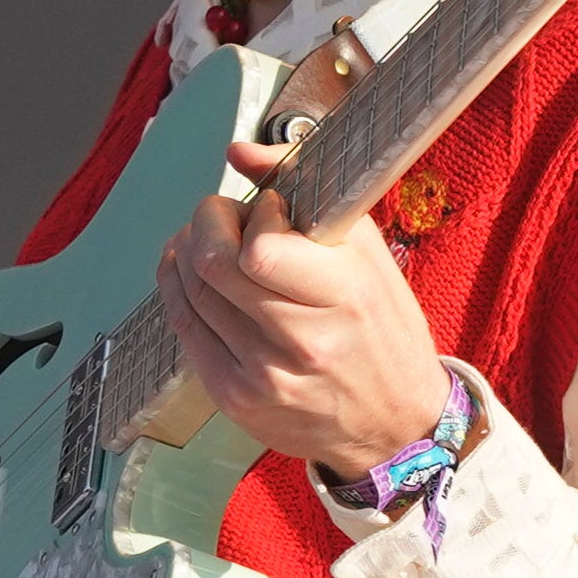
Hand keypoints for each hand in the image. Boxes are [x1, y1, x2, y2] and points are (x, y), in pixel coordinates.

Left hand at [160, 134, 455, 475]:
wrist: (395, 425)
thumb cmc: (383, 332)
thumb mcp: (368, 256)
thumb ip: (308, 195)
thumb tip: (240, 153)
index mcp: (345, 299)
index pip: (261, 248)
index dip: (255, 216)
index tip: (272, 211)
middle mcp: (303, 342)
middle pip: (212, 265)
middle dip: (207, 221)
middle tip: (222, 214)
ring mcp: (263, 376)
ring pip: (190, 292)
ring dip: (188, 252)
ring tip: (208, 241)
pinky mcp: (235, 398)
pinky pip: (185, 330)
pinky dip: (182, 292)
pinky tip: (198, 279)